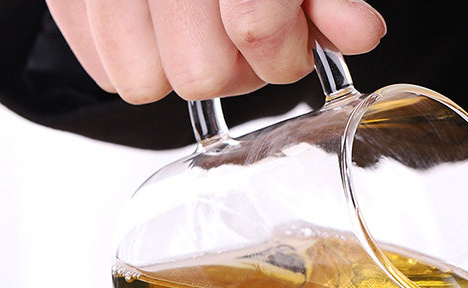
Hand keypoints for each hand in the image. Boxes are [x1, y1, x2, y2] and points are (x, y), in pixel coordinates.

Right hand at [45, 0, 385, 103]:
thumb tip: (360, 34)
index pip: (257, 28)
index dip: (284, 51)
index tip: (290, 37)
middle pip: (202, 74)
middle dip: (233, 68)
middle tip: (235, 31)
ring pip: (146, 82)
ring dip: (180, 67)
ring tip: (192, 25)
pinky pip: (107, 73)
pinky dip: (136, 59)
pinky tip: (154, 24)